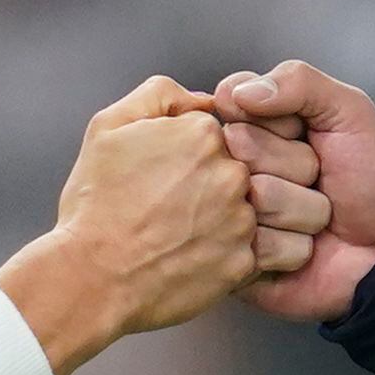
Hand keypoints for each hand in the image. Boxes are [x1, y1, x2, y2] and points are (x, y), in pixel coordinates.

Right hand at [0, 79, 266, 369]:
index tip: (198, 168)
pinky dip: (265, 252)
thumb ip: (162, 95)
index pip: (243, 125)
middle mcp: (231, 171)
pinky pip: (283, 250)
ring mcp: (241, 218)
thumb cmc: (95, 205)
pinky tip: (231, 254)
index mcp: (203, 132)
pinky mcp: (245, 262)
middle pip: (268, 163)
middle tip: (212, 200)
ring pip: (286, 206)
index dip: (222, 147)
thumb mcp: (110, 126)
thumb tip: (204, 99)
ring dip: (268, 215)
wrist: (89, 279)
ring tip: (226, 228)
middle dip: (249, 178)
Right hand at [209, 62, 374, 321]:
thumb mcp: (349, 111)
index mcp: (251, 123)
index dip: (278, 120)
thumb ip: (299, 81)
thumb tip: (237, 93)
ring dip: (303, 210)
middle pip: (240, 148)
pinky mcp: (237, 257)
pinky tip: (306, 248)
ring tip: (318, 214)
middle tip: (319, 177)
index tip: (303, 132)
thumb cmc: (370, 176)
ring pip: (254, 197)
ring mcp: (231, 212)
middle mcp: (232, 166)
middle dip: (297, 164)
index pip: (232, 99)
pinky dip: (294, 247)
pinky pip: (256, 244)